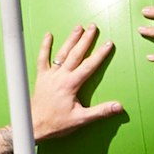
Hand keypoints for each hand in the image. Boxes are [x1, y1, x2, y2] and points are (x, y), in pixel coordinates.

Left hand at [31, 25, 123, 141]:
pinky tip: (48, 35)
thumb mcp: (81, 120)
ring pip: (62, 53)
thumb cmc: (57, 124)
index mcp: (71, 84)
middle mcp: (60, 76)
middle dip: (86, 39)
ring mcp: (49, 75)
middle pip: (76, 54)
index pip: (89, 66)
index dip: (100, 54)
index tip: (108, 43)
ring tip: (78, 27)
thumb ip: (101, 112)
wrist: (34, 126)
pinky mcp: (41, 77)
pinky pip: (42, 58)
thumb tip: (119, 106)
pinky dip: (44, 46)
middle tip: (93, 27)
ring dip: (70, 40)